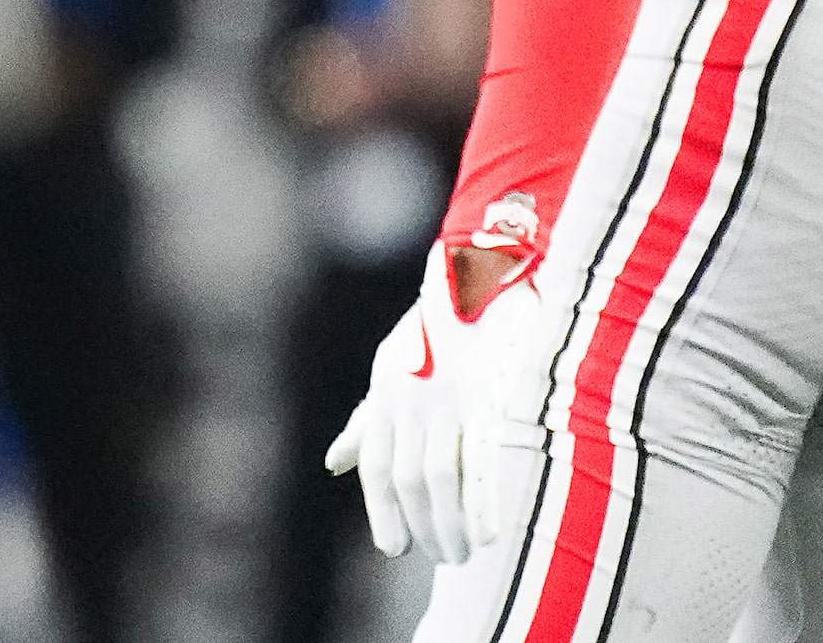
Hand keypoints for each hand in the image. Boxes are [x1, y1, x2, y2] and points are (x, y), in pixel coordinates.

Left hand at [324, 248, 546, 564]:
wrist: (485, 267)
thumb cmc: (440, 322)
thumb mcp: (392, 363)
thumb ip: (367, 419)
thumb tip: (334, 464)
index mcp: (386, 390)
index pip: (376, 466)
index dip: (382, 511)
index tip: (395, 546)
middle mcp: (409, 396)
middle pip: (406, 479)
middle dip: (422, 525)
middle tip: (442, 556)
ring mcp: (447, 397)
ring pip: (439, 478)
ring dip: (450, 524)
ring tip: (463, 553)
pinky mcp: (486, 394)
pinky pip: (479, 459)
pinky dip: (481, 503)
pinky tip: (488, 533)